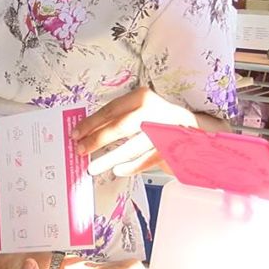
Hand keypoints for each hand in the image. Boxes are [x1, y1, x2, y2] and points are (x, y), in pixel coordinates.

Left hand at [72, 87, 195, 176]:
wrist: (193, 128)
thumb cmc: (157, 119)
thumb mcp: (139, 110)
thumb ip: (117, 118)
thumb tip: (87, 132)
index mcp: (142, 98)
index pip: (111, 110)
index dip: (91, 123)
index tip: (76, 134)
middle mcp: (154, 112)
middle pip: (121, 126)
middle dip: (98, 140)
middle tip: (81, 150)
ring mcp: (165, 130)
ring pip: (133, 146)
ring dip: (111, 158)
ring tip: (94, 167)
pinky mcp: (172, 148)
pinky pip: (146, 160)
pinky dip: (131, 167)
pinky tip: (118, 170)